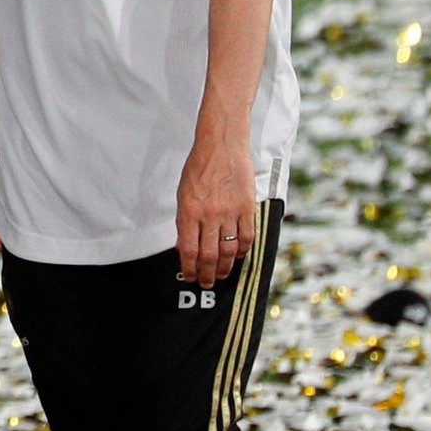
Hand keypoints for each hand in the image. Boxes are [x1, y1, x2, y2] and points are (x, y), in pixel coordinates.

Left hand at [174, 133, 254, 283]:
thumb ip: (185, 220)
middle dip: (206, 274)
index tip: (190, 277)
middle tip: (206, 283)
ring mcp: (230, 213)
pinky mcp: (247, 209)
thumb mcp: (183, 193)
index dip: (189, 268)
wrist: (221, 147)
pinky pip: (247, 238)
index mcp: (188, 210)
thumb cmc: (199, 168)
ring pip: (228, 251)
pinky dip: (242, 251)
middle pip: (209, 255)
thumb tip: (186, 246)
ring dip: (224, 267)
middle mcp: (209, 215)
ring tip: (220, 275)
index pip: (188, 250)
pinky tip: (237, 256)